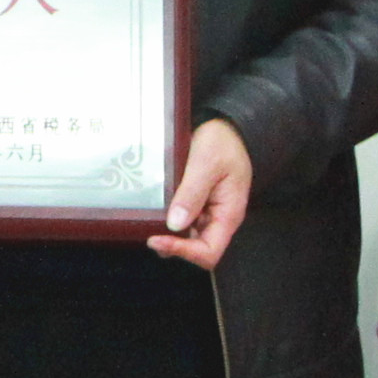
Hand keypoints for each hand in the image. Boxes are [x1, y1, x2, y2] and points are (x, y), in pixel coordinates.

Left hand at [146, 118, 254, 267]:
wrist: (225, 125)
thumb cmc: (222, 142)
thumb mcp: (206, 163)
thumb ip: (192, 194)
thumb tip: (175, 224)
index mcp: (228, 214)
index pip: (209, 252)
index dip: (184, 252)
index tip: (157, 239)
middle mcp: (219, 219)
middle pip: (197, 249)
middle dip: (173, 246)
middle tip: (149, 233)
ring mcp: (207, 213)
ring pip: (188, 238)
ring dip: (169, 236)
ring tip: (149, 224)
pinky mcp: (197, 204)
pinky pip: (182, 221)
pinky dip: (168, 221)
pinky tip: (155, 212)